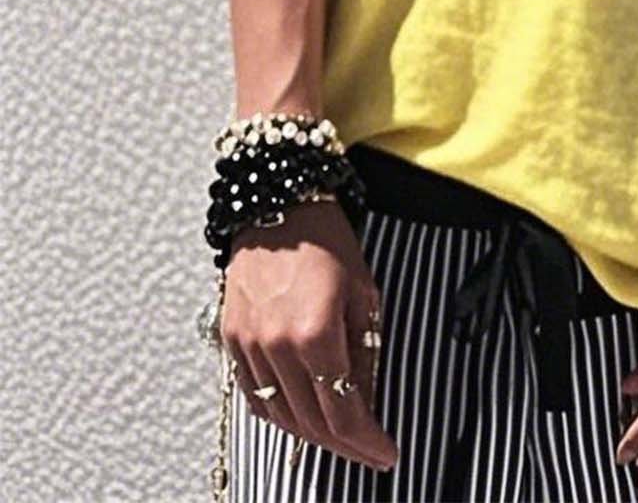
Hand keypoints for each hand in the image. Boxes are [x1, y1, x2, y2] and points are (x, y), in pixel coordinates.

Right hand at [219, 198, 398, 472]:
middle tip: (368, 452)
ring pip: (280, 417)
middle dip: (345, 445)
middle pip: (311, 423)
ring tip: (339, 437)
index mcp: (316, 333)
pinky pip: (254, 396)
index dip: (368, 441)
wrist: (278, 203)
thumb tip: (365, 397)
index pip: (343, 412)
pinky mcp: (232, 340)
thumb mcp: (363, 291)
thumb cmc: (326, 239)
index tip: (386, 453)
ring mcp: (249, 345)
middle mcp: (277, 346)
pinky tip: (299, 417)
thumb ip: (364, 351)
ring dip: (312, 435)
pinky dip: (279, 414)